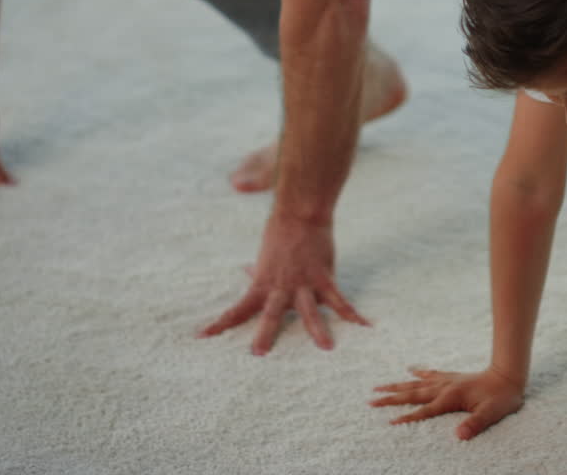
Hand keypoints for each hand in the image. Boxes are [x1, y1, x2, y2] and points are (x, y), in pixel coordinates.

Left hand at [198, 214, 368, 352]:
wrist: (300, 213)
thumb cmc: (280, 233)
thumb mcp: (265, 255)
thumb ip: (259, 271)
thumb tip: (246, 271)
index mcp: (262, 284)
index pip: (238, 308)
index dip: (220, 323)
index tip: (202, 337)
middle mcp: (282, 287)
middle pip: (271, 314)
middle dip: (265, 333)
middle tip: (258, 353)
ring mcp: (305, 283)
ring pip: (310, 310)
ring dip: (318, 330)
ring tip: (326, 348)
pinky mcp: (325, 277)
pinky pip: (340, 300)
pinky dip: (352, 314)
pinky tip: (364, 326)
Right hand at [370, 367, 525, 439]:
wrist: (508, 375)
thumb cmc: (501, 397)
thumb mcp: (491, 414)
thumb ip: (474, 424)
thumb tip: (458, 436)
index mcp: (451, 397)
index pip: (424, 410)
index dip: (408, 418)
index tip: (389, 423)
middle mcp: (444, 387)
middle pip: (412, 393)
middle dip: (391, 398)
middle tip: (370, 401)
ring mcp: (447, 380)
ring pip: (416, 383)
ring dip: (397, 385)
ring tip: (379, 386)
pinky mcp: (452, 377)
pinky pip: (430, 374)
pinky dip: (418, 372)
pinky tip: (409, 370)